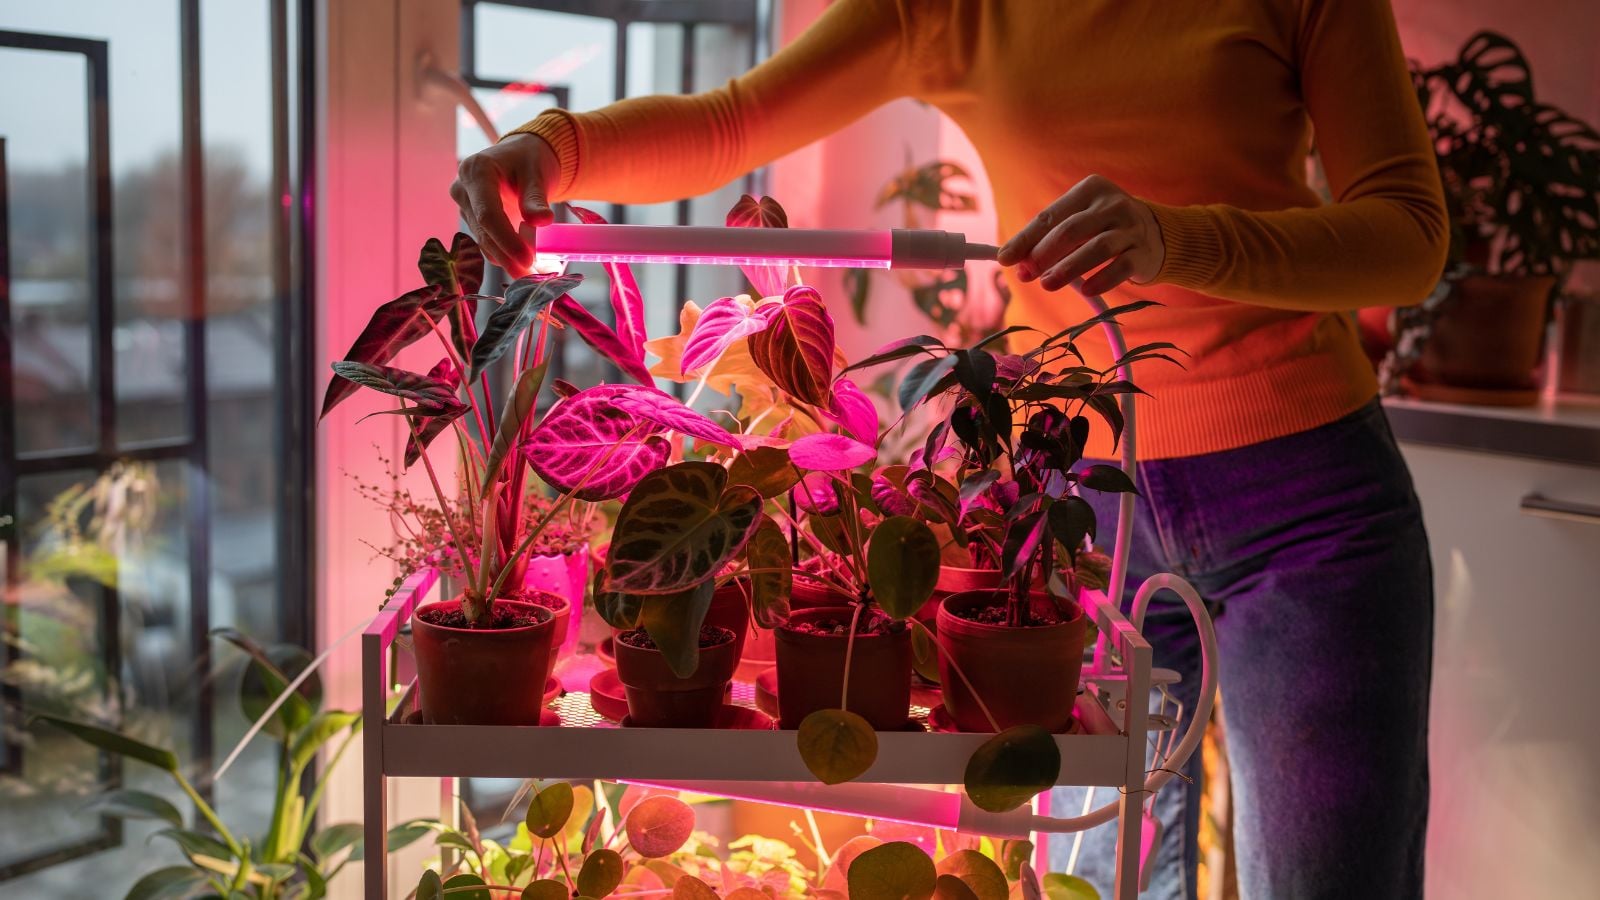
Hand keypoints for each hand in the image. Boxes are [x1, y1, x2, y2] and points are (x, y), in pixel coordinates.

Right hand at [450, 133, 558, 274]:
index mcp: (476, 171)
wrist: (520, 157)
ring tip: (537, 274)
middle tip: (535, 275)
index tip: (527, 259)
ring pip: (484, 242)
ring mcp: (464, 206)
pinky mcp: (472, 220)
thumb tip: (543, 221)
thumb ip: (536, 199)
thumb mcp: (536, 174)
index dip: (506, 240)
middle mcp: (463, 189)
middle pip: (483, 232)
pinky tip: (528, 267)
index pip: (487, 213)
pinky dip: (507, 255)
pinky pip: (488, 242)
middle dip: (509, 257)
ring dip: (509, 261)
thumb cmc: (528, 160)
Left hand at [996, 174, 1164, 295]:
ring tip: (1047, 285)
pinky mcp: (1143, 252)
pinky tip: (1086, 289)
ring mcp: (1131, 227)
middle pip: (1071, 230)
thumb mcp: (1078, 222)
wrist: (1156, 233)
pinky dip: (1102, 279)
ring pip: (1097, 248)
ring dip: (1068, 268)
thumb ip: (1049, 239)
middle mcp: (1113, 204)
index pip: (1050, 216)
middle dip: (1044, 254)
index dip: (1025, 239)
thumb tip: (1017, 263)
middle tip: (1026, 275)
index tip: (1005, 258)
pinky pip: (1121, 267)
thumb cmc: (1104, 227)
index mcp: (1090, 189)